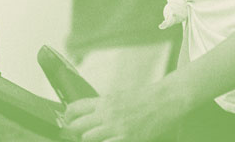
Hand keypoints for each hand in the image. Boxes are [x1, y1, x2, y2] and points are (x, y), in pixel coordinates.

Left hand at [61, 82, 188, 141]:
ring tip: (97, 137)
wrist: (166, 100)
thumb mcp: (121, 96)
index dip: (68, 116)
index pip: (75, 108)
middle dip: (74, 131)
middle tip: (77, 133)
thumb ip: (104, 106)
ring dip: (89, 139)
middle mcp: (107, 114)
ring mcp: (116, 128)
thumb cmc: (146, 97)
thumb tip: (90, 114)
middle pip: (77, 127)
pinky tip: (109, 141)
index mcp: (105, 101)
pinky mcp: (126, 139)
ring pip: (88, 138)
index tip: (67, 120)